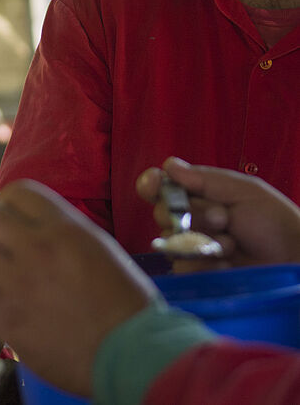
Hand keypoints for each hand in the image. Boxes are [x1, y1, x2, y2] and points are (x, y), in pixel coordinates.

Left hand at [0, 180, 156, 395]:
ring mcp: (17, 282)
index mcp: (65, 228)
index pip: (17, 192)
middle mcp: (37, 248)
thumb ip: (64, 233)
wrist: (130, 352)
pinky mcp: (5, 316)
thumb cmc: (126, 304)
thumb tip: (32, 229)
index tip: (11, 222)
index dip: (9, 205)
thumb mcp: (102, 249)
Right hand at [136, 157, 299, 272]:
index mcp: (198, 195)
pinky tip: (227, 262)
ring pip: (170, 241)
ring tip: (232, 244)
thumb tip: (169, 165)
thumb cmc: (274, 222)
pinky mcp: (195, 272)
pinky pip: (181, 265)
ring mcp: (189, 247)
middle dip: (193, 215)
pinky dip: (206, 263)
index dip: (151, 184)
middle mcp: (188, 220)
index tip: (155, 185)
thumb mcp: (244, 192)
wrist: (292, 260)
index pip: (160, 187)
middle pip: (161, 213)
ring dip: (204, 241)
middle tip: (223, 219)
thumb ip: (205, 179)